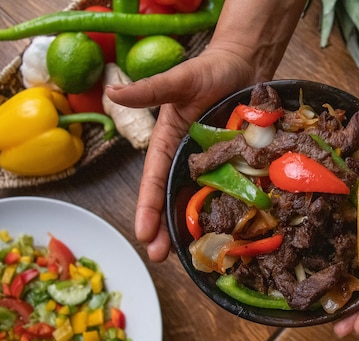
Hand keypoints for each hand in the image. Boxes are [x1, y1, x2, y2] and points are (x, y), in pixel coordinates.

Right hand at [106, 48, 260, 260]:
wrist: (246, 64)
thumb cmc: (210, 70)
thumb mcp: (180, 80)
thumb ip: (150, 90)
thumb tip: (112, 92)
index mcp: (168, 144)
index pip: (154, 181)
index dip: (148, 207)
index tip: (143, 234)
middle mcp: (187, 159)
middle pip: (173, 199)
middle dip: (166, 229)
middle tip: (160, 258)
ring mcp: (213, 164)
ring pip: (200, 201)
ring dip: (193, 228)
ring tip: (190, 257)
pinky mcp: (236, 164)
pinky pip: (232, 191)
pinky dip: (228, 212)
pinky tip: (231, 234)